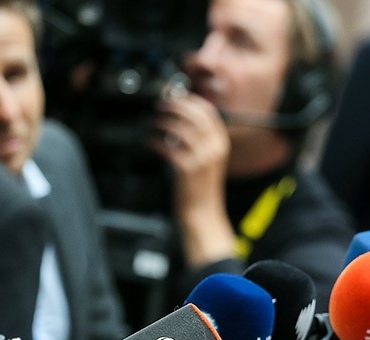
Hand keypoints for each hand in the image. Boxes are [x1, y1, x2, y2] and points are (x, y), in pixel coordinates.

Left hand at [149, 93, 236, 265]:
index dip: (190, 100)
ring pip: (180, 128)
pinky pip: (167, 147)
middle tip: (160, 105)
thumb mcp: (208, 160)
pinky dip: (154, 141)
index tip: (176, 96)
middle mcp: (214, 149)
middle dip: (175, 106)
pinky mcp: (187, 169)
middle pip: (194, 115)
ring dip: (162, 122)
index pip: (208, 112)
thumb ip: (200, 140)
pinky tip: (148, 141)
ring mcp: (202, 158)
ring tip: (152, 123)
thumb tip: (180, 121)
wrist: (202, 213)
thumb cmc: (201, 188)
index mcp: (221, 144)